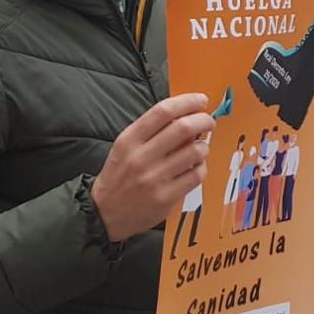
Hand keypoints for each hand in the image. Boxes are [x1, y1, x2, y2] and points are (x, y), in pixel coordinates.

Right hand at [91, 93, 215, 242]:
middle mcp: (140, 158)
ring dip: (203, 147)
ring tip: (199, 149)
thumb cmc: (119, 175)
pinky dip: (201, 168)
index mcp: (129, 140)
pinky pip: (196, 175)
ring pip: (195, 152)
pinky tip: (195, 168)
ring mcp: (154, 179)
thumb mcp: (126, 147)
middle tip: (209, 121)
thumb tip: (187, 114)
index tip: (201, 100)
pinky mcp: (165, 198)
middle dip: (203, 120)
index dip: (187, 102)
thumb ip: (152, 131)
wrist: (104, 214)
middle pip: (183, 128)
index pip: (163, 111)